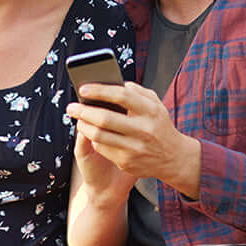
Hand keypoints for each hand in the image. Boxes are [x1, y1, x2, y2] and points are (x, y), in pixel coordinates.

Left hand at [67, 82, 201, 199]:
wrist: (173, 158)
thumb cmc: (159, 125)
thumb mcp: (156, 105)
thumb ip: (137, 91)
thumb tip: (114, 82)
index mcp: (151, 111)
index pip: (121, 96)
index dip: (100, 90)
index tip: (83, 88)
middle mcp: (144, 130)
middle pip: (105, 118)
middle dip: (83, 111)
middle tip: (71, 106)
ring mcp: (135, 148)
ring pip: (99, 136)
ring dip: (84, 126)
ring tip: (77, 119)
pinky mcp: (128, 162)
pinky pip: (103, 149)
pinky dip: (93, 139)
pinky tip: (90, 133)